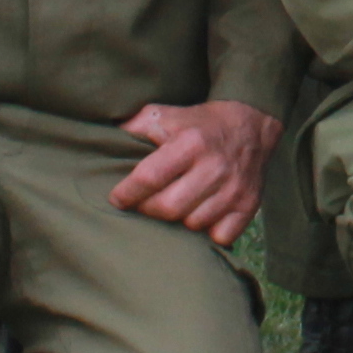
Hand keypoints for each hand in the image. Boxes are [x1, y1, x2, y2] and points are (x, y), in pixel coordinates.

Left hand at [111, 99, 279, 243]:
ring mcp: (234, 189)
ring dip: (178, 220)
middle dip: (148, 209)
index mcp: (190, 142)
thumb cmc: (199, 124)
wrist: (252, 124)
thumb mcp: (166, 115)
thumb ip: (134, 127)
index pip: (149, 177)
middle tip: (144, 204)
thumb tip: (100, 139)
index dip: (127, 193)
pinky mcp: (249, 205)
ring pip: (192, 225)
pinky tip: (201, 215)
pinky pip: (220, 236)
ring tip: (175, 205)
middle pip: (168, 208)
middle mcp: (215, 167)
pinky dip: (207, 232)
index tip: (117, 198)